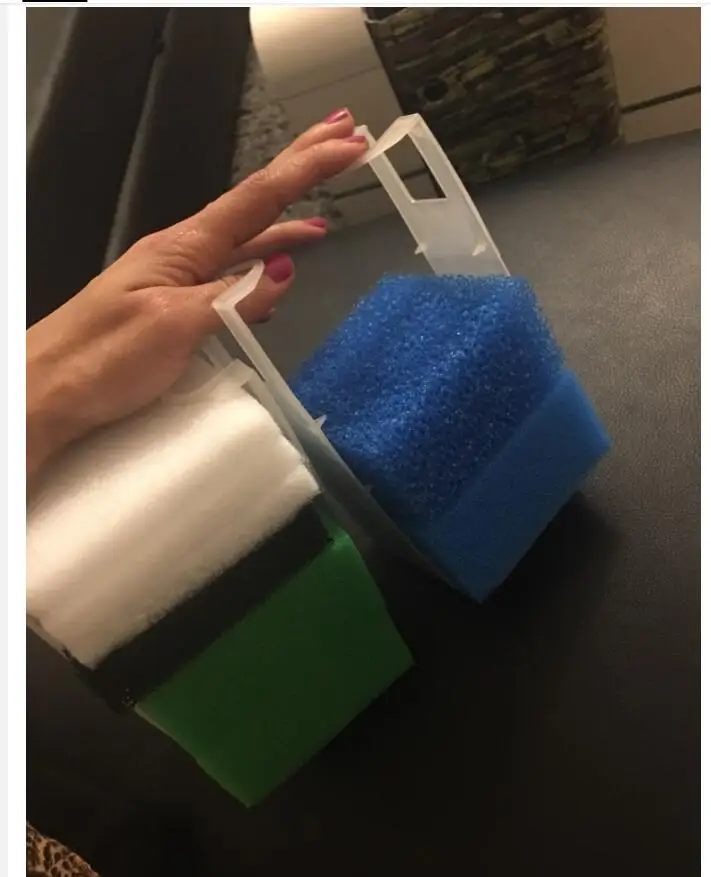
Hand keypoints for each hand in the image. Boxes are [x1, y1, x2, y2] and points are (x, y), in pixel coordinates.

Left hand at [26, 111, 366, 478]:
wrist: (47, 393)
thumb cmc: (99, 358)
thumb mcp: (173, 324)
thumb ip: (233, 298)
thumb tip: (288, 272)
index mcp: (184, 246)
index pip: (257, 197)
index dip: (306, 166)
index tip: (347, 141)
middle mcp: (184, 254)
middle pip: (253, 202)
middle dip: (299, 167)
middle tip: (342, 136)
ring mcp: (180, 280)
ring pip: (246, 241)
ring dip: (286, 222)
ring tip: (324, 217)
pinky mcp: (177, 308)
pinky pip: (232, 277)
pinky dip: (263, 268)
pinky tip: (278, 276)